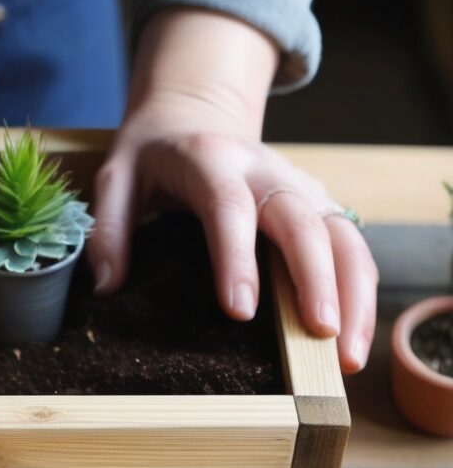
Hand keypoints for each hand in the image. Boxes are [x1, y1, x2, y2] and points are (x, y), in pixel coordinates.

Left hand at [87, 9, 377, 373]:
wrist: (193, 112)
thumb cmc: (152, 153)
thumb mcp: (115, 177)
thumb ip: (109, 228)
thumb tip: (107, 287)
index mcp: (209, 159)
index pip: (228, 207)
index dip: (237, 258)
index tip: (240, 311)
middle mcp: (265, 170)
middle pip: (301, 221)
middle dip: (316, 279)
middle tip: (320, 334)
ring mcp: (299, 186)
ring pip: (341, 234)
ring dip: (352, 292)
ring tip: (348, 355)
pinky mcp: (319, 204)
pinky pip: (350, 244)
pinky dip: (360, 288)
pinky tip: (355, 336)